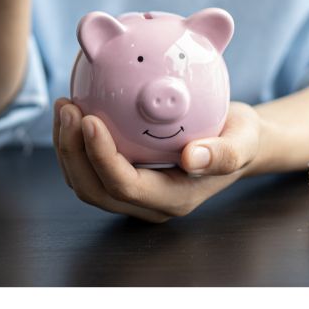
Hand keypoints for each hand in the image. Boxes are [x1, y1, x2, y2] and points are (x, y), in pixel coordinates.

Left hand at [53, 99, 262, 222]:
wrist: (235, 139)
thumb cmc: (239, 137)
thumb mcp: (244, 140)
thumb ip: (225, 153)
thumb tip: (193, 159)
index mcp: (173, 199)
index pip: (125, 185)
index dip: (101, 157)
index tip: (90, 118)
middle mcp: (147, 203)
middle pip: (94, 189)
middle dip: (72, 152)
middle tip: (68, 107)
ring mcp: (131, 194)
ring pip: (84, 182)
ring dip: (66, 146)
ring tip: (64, 104)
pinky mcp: (121, 178)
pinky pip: (87, 167)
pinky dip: (74, 141)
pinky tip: (73, 107)